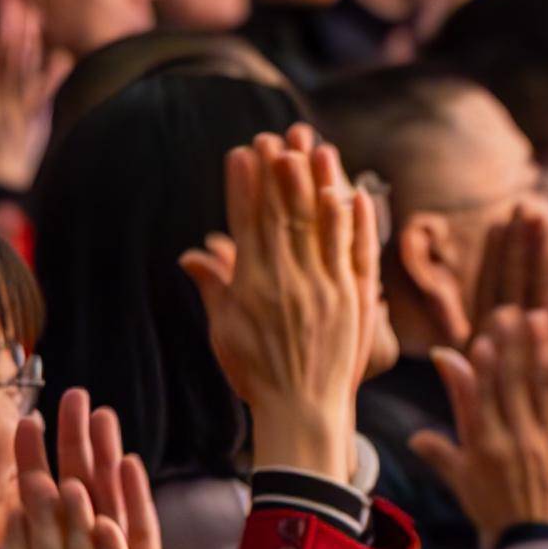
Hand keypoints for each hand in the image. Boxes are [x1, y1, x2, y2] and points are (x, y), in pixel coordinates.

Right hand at [176, 129, 380, 483]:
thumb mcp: (224, 333)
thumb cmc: (257, 375)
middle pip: (285, 214)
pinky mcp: (355, 299)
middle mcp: (290, 281)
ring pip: (322, 225)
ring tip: (317, 146)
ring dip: (320, 183)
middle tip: (278, 135)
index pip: (247, 224)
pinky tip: (356, 193)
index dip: (244, 186)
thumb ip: (214, 288)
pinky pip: (357, 252)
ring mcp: (326, 288)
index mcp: (253, 287)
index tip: (241, 152)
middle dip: (281, 172)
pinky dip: (357, 222)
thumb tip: (190, 254)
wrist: (303, 413)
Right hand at [412, 307, 547, 541]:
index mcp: (483, 448)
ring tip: (543, 318)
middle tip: (513, 313)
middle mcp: (513, 442)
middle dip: (511, 346)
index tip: (481, 338)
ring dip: (541, 351)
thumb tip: (413, 434)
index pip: (478, 399)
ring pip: (542, 389)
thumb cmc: (495, 514)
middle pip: (510, 385)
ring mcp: (546, 445)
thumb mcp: (462, 479)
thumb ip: (441, 450)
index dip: (479, 368)